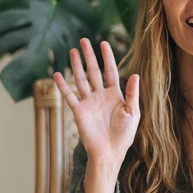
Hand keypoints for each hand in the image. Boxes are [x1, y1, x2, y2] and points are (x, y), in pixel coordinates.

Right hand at [53, 38, 139, 170]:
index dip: (107, 57)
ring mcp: (89, 103)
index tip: (104, 43)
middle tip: (84, 40)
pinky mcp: (79, 112)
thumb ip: (133, 94)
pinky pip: (69, 96)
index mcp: (115, 94)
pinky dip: (63, 86)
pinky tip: (57, 74)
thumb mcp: (133, 113)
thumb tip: (135, 74)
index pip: (110, 71)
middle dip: (89, 56)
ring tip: (72, 51)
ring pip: (81, 80)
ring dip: (76, 66)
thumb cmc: (124, 135)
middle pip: (93, 71)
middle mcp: (100, 96)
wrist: (110, 152)